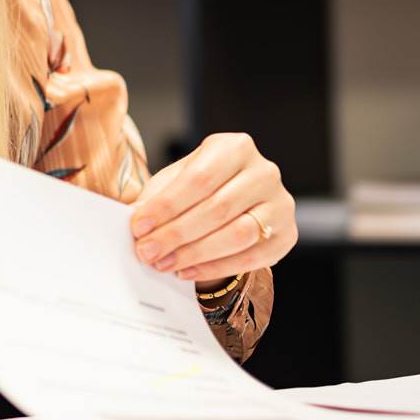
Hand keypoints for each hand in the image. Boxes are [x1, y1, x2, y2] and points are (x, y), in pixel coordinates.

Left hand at [128, 132, 295, 288]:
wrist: (238, 202)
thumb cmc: (202, 186)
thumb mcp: (177, 179)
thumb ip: (157, 196)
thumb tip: (133, 217)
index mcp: (235, 147)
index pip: (199, 178)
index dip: (166, 205)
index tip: (139, 226)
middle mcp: (264, 172)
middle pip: (217, 208)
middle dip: (176, 234)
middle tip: (147, 251)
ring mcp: (280, 204)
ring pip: (238, 235)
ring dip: (195, 254)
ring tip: (165, 263)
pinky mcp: (287, 235)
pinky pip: (251, 258)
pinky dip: (215, 268)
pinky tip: (187, 271)